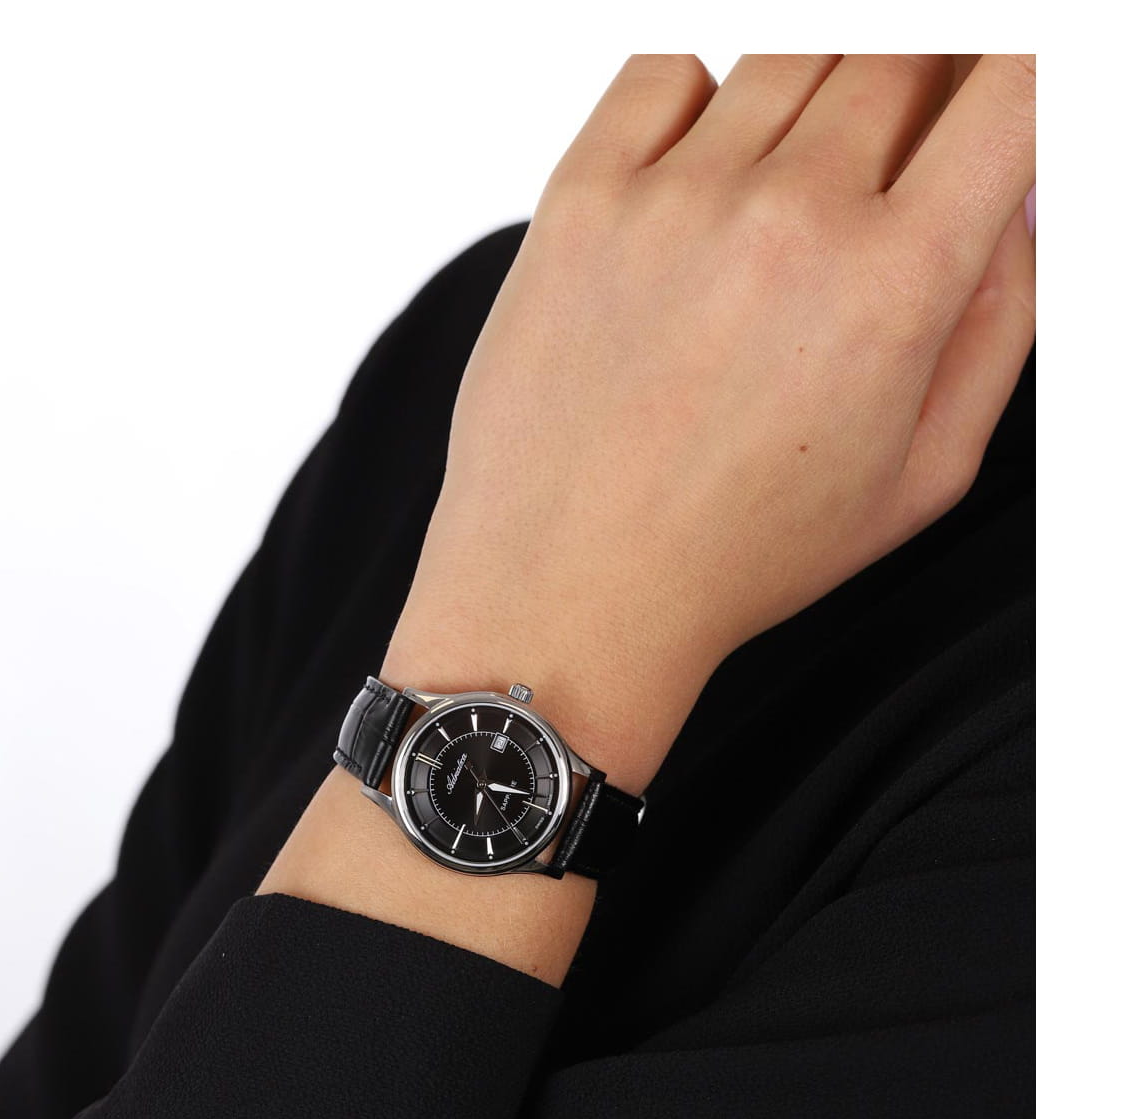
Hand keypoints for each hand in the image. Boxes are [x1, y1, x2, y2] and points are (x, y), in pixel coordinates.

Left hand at [383, 55, 1034, 791]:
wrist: (569, 591)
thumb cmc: (735, 553)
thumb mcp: (921, 475)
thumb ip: (1001, 319)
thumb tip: (1023, 195)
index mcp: (892, 284)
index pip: (1012, 85)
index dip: (1021, 81)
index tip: (1000, 109)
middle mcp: (787, 215)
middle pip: (907, 50)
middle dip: (926, 95)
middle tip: (888, 180)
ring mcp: (675, 197)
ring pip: (795, 49)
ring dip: (822, 99)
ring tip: (790, 207)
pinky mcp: (581, 197)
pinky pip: (668, 68)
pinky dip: (706, 98)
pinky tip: (707, 181)